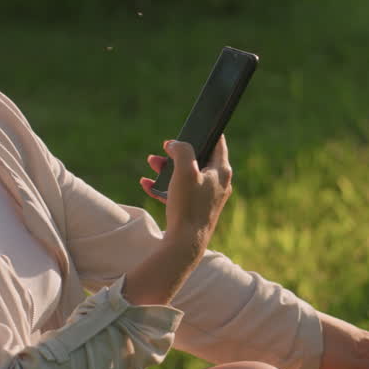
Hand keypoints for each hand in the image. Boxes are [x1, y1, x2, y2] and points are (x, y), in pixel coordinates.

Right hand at [140, 137, 232, 251]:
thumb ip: (182, 150)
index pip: (218, 143)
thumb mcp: (184, 171)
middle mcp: (218, 184)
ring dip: (168, 168)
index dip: (205, 131)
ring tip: (152, 163)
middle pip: (198, 159)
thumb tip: (176, 144)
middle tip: (165, 148)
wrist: (186, 243)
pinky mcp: (196, 209)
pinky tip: (147, 184)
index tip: (194, 125)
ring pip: (187, 175)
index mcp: (221, 172)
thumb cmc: (189, 206)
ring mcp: (208, 197)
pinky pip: (180, 192)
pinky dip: (165, 186)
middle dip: (178, 152)